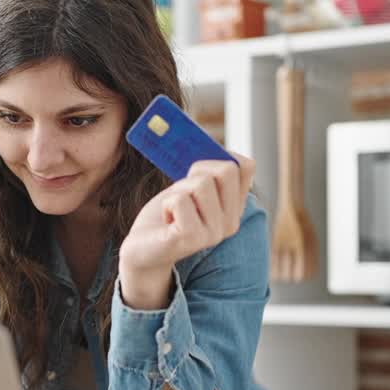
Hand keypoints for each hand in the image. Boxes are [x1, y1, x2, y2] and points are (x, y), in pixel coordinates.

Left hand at [118, 153, 255, 309]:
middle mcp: (230, 223)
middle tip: (182, 189)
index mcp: (235, 208)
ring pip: (201, 184)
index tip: (199, 168)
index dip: (220, 156)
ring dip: (177, 190)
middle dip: (197, 170)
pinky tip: (167, 221)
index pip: (246, 166)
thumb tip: (202, 139)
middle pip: (226, 170)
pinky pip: (179, 200)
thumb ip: (204, 170)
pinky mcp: (190, 238)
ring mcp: (213, 233)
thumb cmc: (166, 213)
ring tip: (173, 209)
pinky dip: (167, 204)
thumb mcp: (189, 187)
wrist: (143, 249)